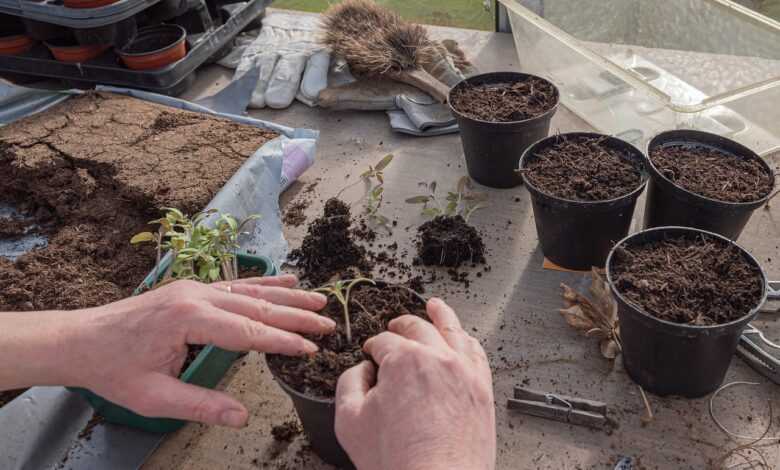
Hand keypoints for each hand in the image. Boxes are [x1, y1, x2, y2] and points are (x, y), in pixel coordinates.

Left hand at [0, 275, 330, 427]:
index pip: (247, 331)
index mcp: (188, 319)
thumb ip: (201, 405)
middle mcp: (195, 295)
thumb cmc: (113, 369)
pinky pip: (236, 284)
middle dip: (296, 315)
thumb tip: (242, 416)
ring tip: (319, 299)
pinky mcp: (191, 288)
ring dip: (287, 295)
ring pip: (251, 290)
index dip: (282, 340)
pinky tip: (286, 279)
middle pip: (256, 306)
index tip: (311, 348)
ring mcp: (194, 287)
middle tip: (329, 324)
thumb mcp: (154, 397)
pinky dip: (264, 283)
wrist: (80, 339)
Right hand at [335, 298, 495, 469]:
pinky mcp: (482, 389)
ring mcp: (464, 371)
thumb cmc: (397, 460)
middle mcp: (437, 357)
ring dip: (441, 315)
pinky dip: (467, 340)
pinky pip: (477, 353)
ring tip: (436, 306)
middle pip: (417, 328)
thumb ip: (349, 384)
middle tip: (394, 327)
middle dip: (401, 325)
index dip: (373, 346)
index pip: (384, 341)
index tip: (370, 355)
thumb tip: (361, 369)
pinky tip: (463, 338)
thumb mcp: (349, 420)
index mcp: (403, 360)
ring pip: (452, 331)